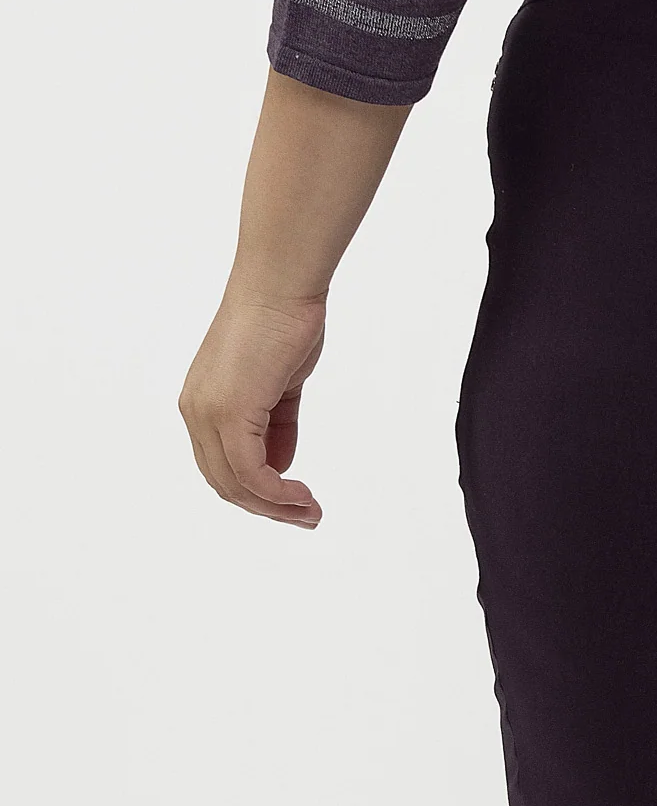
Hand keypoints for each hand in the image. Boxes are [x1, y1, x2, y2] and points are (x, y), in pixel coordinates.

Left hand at [180, 291, 327, 525]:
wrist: (281, 287)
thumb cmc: (283, 323)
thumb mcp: (280, 388)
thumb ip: (276, 428)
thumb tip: (280, 466)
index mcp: (202, 403)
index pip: (221, 466)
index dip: (257, 493)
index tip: (295, 502)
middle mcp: (196, 411)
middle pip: (225, 483)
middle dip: (268, 508)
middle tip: (308, 518)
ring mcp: (208, 413)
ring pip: (236, 485)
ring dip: (276, 507)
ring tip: (311, 513)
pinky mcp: (230, 413)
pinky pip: (251, 473)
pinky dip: (277, 493)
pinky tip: (302, 496)